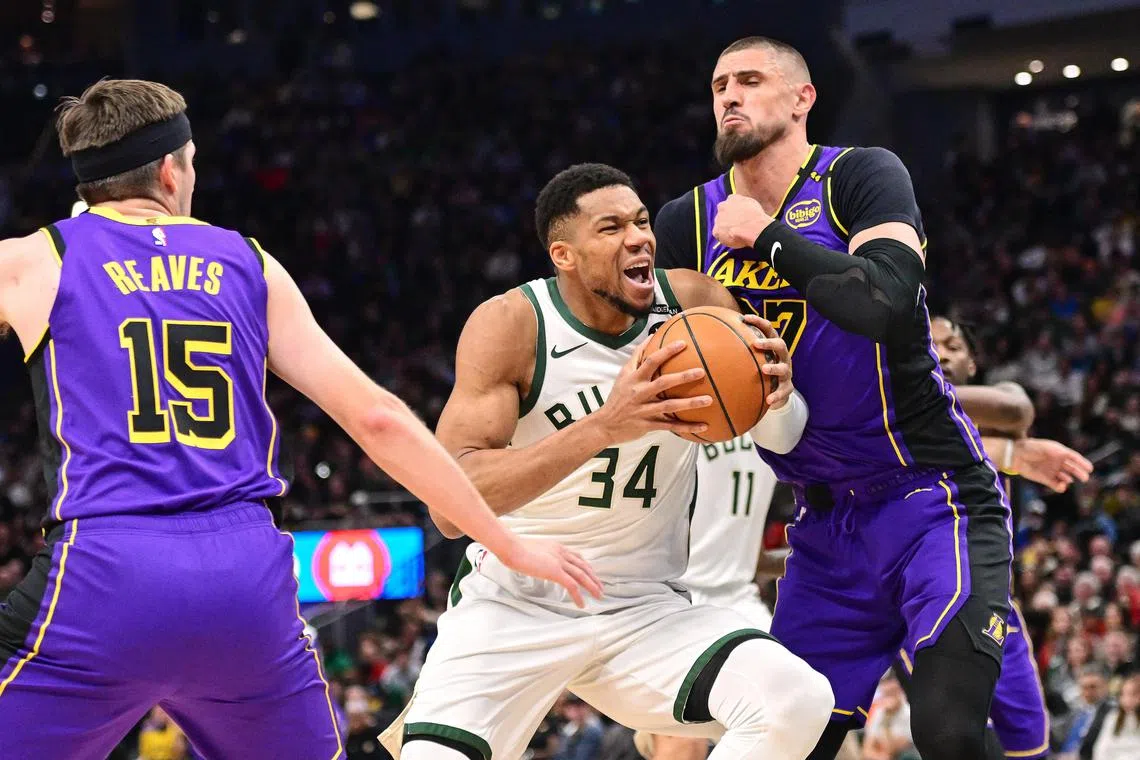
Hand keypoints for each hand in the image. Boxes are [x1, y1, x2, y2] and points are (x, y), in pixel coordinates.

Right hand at [499, 538, 603, 608]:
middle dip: (593, 577)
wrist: (512, 548)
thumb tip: (537, 563)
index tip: (590, 574)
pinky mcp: (555, 571)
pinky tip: (581, 604)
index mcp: (557, 547)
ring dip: (592, 587)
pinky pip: (572, 586)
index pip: (576, 557)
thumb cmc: (516, 550)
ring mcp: (559, 562)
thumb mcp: (532, 551)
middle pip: (583, 566)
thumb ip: (539, 556)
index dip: (585, 566)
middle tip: (600, 587)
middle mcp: (561, 553)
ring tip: (598, 596)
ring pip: (582, 576)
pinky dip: (578, 596)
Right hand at [592, 341, 712, 443]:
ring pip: (670, 406)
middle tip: (702, 372)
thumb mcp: (623, 375)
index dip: (666, 352)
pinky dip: (687, 427)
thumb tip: (651, 337)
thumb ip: (637, 358)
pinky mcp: (648, 425)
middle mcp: (639, 393)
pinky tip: (704, 425)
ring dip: (690, 403)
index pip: (651, 361)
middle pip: (663, 383)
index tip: (683, 344)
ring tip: (709, 399)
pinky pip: (671, 426)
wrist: (605, 424)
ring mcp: (644, 410)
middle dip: (682, 377)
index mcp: (634, 378)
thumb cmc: (618, 396)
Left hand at [712, 195, 774, 249]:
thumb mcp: (751, 203)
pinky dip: (723, 237)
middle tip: (736, 225)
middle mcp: (722, 206)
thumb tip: (740, 207)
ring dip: (725, 228)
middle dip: (727, 218)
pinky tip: (732, 238)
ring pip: (720, 224)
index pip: (729, 203)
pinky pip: (718, 235)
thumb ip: (742, 203)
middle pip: (722, 213)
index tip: (738, 216)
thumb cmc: (756, 216)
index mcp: (732, 198)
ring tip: (735, 233)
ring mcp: (718, 219)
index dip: (734, 210)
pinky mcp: (716, 230)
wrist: (754, 228)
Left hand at [741, 315, 793, 409]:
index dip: (759, 322)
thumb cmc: (759, 370)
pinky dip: (777, 395)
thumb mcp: (752, 358)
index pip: (769, 329)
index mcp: (773, 347)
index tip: (745, 318)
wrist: (776, 391)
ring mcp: (787, 372)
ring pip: (784, 368)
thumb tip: (709, 338)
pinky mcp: (788, 388)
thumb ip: (736, 349)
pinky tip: (768, 400)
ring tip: (764, 370)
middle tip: (756, 343)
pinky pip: (784, 391)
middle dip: (769, 343)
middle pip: (780, 345)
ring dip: (774, 368)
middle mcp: (783, 357)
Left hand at [1012, 438, 1093, 492]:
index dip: (1083, 463)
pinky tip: (1062, 485)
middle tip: (1085, 478)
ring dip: (1069, 480)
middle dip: (1079, 473)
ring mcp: (1052, 471)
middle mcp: (1058, 462)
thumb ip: (1059, 452)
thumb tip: (1068, 457)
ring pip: (1066, 478)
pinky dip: (1061, 486)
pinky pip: (1056, 485)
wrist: (1016, 455)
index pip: (1075, 458)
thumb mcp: (1047, 447)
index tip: (1090, 468)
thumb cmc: (1031, 448)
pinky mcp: (1046, 479)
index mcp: (1060, 452)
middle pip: (1073, 468)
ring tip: (1068, 480)